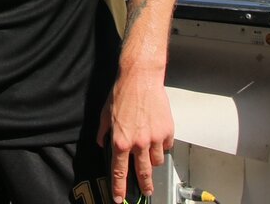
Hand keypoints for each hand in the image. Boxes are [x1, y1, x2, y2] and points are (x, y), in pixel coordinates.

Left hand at [96, 70, 173, 202]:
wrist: (141, 79)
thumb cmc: (122, 94)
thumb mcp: (105, 114)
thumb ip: (103, 132)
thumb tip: (102, 143)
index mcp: (120, 141)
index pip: (119, 172)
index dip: (119, 188)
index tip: (119, 199)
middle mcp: (138, 143)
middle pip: (143, 173)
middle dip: (144, 185)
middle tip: (146, 192)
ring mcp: (155, 139)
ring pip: (157, 161)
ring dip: (153, 162)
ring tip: (150, 155)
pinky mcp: (167, 132)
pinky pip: (166, 147)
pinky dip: (162, 146)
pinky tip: (158, 138)